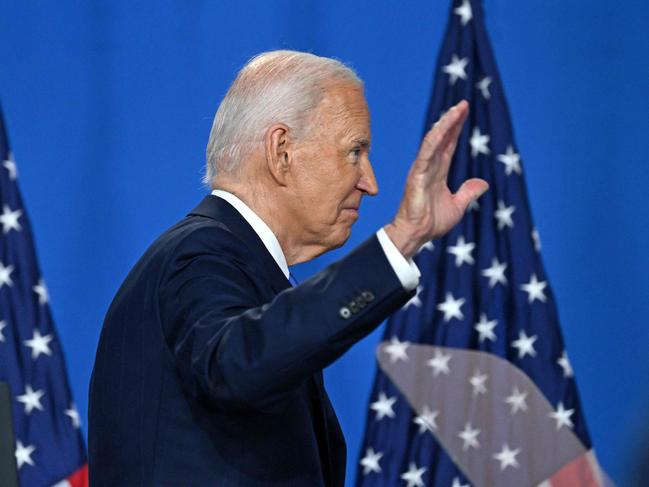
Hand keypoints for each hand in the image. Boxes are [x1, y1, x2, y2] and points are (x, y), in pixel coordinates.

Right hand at [384, 101, 488, 258]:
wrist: (418, 234)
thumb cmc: (431, 222)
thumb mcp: (458, 206)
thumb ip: (468, 192)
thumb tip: (483, 183)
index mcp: (438, 171)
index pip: (449, 145)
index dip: (456, 128)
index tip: (464, 112)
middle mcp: (429, 166)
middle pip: (442, 138)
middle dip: (452, 120)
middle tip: (463, 104)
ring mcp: (421, 169)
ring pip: (433, 141)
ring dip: (445, 125)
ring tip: (456, 110)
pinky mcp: (416, 175)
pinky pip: (426, 153)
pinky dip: (434, 140)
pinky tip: (443, 128)